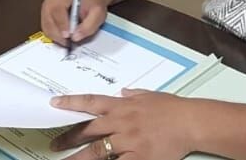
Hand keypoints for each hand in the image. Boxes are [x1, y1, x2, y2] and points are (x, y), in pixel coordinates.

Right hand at [40, 0, 112, 45]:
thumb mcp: (98, 13)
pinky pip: (45, 25)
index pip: (58, 8)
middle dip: (58, 33)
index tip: (67, 35)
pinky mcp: (45, 11)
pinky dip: (53, 33)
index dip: (61, 23)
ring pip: (46, 23)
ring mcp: (47, 3)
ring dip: (55, 35)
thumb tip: (76, 37)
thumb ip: (89, 26)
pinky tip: (63, 36)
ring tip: (67, 40)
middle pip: (48, 17)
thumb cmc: (93, 2)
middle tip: (68, 42)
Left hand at [50, 89, 199, 159]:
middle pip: (88, 130)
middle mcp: (121, 122)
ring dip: (79, 158)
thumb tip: (123, 92)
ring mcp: (128, 140)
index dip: (71, 102)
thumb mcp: (150, 95)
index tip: (54, 103)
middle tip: (54, 145)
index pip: (91, 102)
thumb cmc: (174, 108)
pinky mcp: (139, 157)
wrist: (191, 121)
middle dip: (69, 138)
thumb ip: (134, 94)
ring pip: (97, 150)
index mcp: (122, 106)